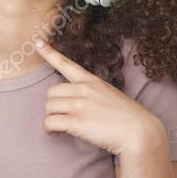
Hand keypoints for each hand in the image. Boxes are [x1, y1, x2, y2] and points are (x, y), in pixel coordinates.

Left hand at [33, 38, 158, 158]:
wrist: (139, 132)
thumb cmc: (127, 117)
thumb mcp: (110, 95)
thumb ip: (92, 94)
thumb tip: (78, 103)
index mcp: (91, 81)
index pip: (66, 64)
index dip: (49, 53)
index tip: (37, 43)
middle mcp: (83, 89)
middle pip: (50, 92)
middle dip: (52, 106)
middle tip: (59, 118)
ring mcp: (79, 105)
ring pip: (48, 108)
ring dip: (50, 119)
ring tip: (58, 129)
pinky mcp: (76, 122)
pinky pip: (50, 123)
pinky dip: (49, 130)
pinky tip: (56, 134)